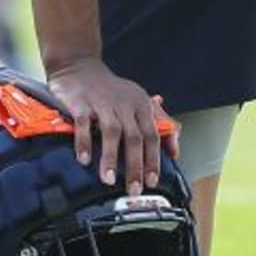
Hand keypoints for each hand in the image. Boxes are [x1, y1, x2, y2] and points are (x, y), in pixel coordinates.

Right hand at [47, 56, 175, 194]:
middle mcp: (125, 104)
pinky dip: (84, 142)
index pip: (153, 134)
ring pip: (111, 131)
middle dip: (135, 164)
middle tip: (133, 188)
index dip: (153, 159)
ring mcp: (102, 103)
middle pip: (134, 137)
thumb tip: (175, 149)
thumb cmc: (112, 90)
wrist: (80, 66)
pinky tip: (84, 160)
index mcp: (141, 105)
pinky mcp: (81, 102)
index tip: (152, 181)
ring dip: (111, 157)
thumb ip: (159, 123)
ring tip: (109, 180)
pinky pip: (83, 123)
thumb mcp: (139, 100)